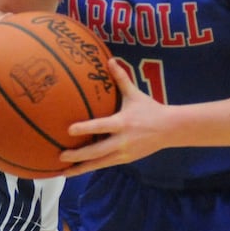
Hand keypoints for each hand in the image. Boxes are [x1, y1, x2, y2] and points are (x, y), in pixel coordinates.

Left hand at [57, 59, 170, 175]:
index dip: (85, 128)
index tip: (69, 130)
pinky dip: (90, 167)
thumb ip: (121, 78)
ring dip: (81, 168)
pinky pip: (104, 164)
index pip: (101, 126)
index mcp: (123, 123)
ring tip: (63, 171)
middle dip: (78, 155)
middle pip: (97, 151)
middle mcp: (122, 141)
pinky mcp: (124, 160)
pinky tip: (77, 170)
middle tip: (60, 156)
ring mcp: (123, 153)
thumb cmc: (149, 109)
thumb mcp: (135, 94)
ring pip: (99, 163)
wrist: (169, 130)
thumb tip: (110, 59)